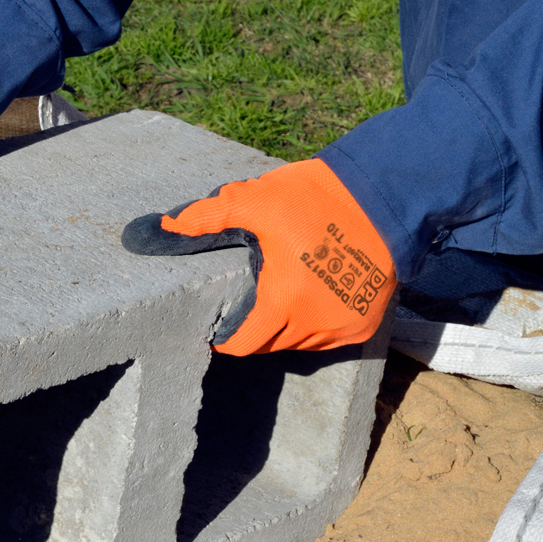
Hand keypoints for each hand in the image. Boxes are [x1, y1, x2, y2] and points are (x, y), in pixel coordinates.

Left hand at [122, 158, 395, 352]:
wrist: (384, 196)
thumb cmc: (316, 199)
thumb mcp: (255, 202)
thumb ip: (205, 219)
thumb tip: (158, 228)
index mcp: (283, 302)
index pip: (240, 345)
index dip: (224, 335)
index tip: (218, 320)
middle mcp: (314, 325)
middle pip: (268, 345)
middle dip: (252, 328)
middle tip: (248, 299)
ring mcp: (342, 329)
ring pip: (298, 344)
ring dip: (284, 327)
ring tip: (281, 293)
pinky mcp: (364, 326)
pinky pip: (327, 338)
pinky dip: (314, 324)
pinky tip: (311, 295)